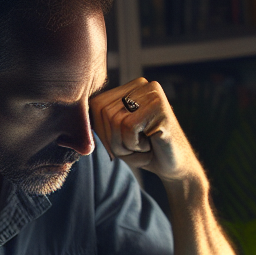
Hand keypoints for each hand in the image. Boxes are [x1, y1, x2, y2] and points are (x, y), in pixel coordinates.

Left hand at [90, 78, 205, 185]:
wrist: (176, 169)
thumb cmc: (145, 153)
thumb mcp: (115, 137)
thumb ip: (98, 123)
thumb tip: (78, 118)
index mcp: (131, 88)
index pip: (96, 104)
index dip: (103, 131)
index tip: (124, 142)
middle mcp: (142, 85)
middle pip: (104, 111)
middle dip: (115, 139)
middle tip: (137, 146)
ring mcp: (153, 93)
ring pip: (115, 119)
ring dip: (126, 143)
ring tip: (144, 144)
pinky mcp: (160, 106)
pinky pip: (128, 126)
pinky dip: (135, 144)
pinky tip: (151, 143)